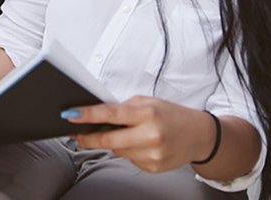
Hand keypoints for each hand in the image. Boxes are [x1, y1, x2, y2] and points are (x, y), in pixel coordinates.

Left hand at [64, 97, 216, 173]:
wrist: (199, 136)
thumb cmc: (172, 115)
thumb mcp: (149, 102)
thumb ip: (124, 108)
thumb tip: (97, 115)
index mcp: (148, 113)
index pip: (111, 114)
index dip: (88, 115)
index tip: (71, 115)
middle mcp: (150, 135)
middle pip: (108, 140)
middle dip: (88, 137)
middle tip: (76, 135)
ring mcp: (152, 154)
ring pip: (117, 151)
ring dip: (114, 143)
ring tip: (129, 134)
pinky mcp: (153, 168)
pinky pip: (129, 159)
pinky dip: (129, 151)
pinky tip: (142, 144)